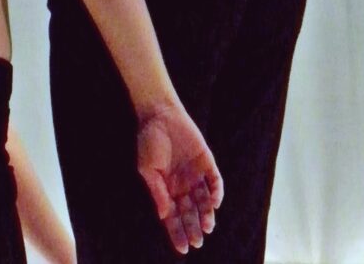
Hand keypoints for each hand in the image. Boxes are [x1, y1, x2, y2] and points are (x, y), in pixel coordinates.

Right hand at [136, 103, 223, 254]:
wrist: (160, 114)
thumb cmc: (149, 140)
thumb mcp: (147, 168)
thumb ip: (157, 191)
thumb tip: (165, 215)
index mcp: (167, 188)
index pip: (174, 216)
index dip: (178, 232)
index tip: (183, 249)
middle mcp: (183, 185)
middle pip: (190, 212)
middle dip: (193, 228)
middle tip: (197, 242)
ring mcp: (196, 174)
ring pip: (205, 201)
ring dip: (207, 215)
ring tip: (207, 227)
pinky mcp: (207, 162)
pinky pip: (215, 182)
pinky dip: (216, 193)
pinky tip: (214, 203)